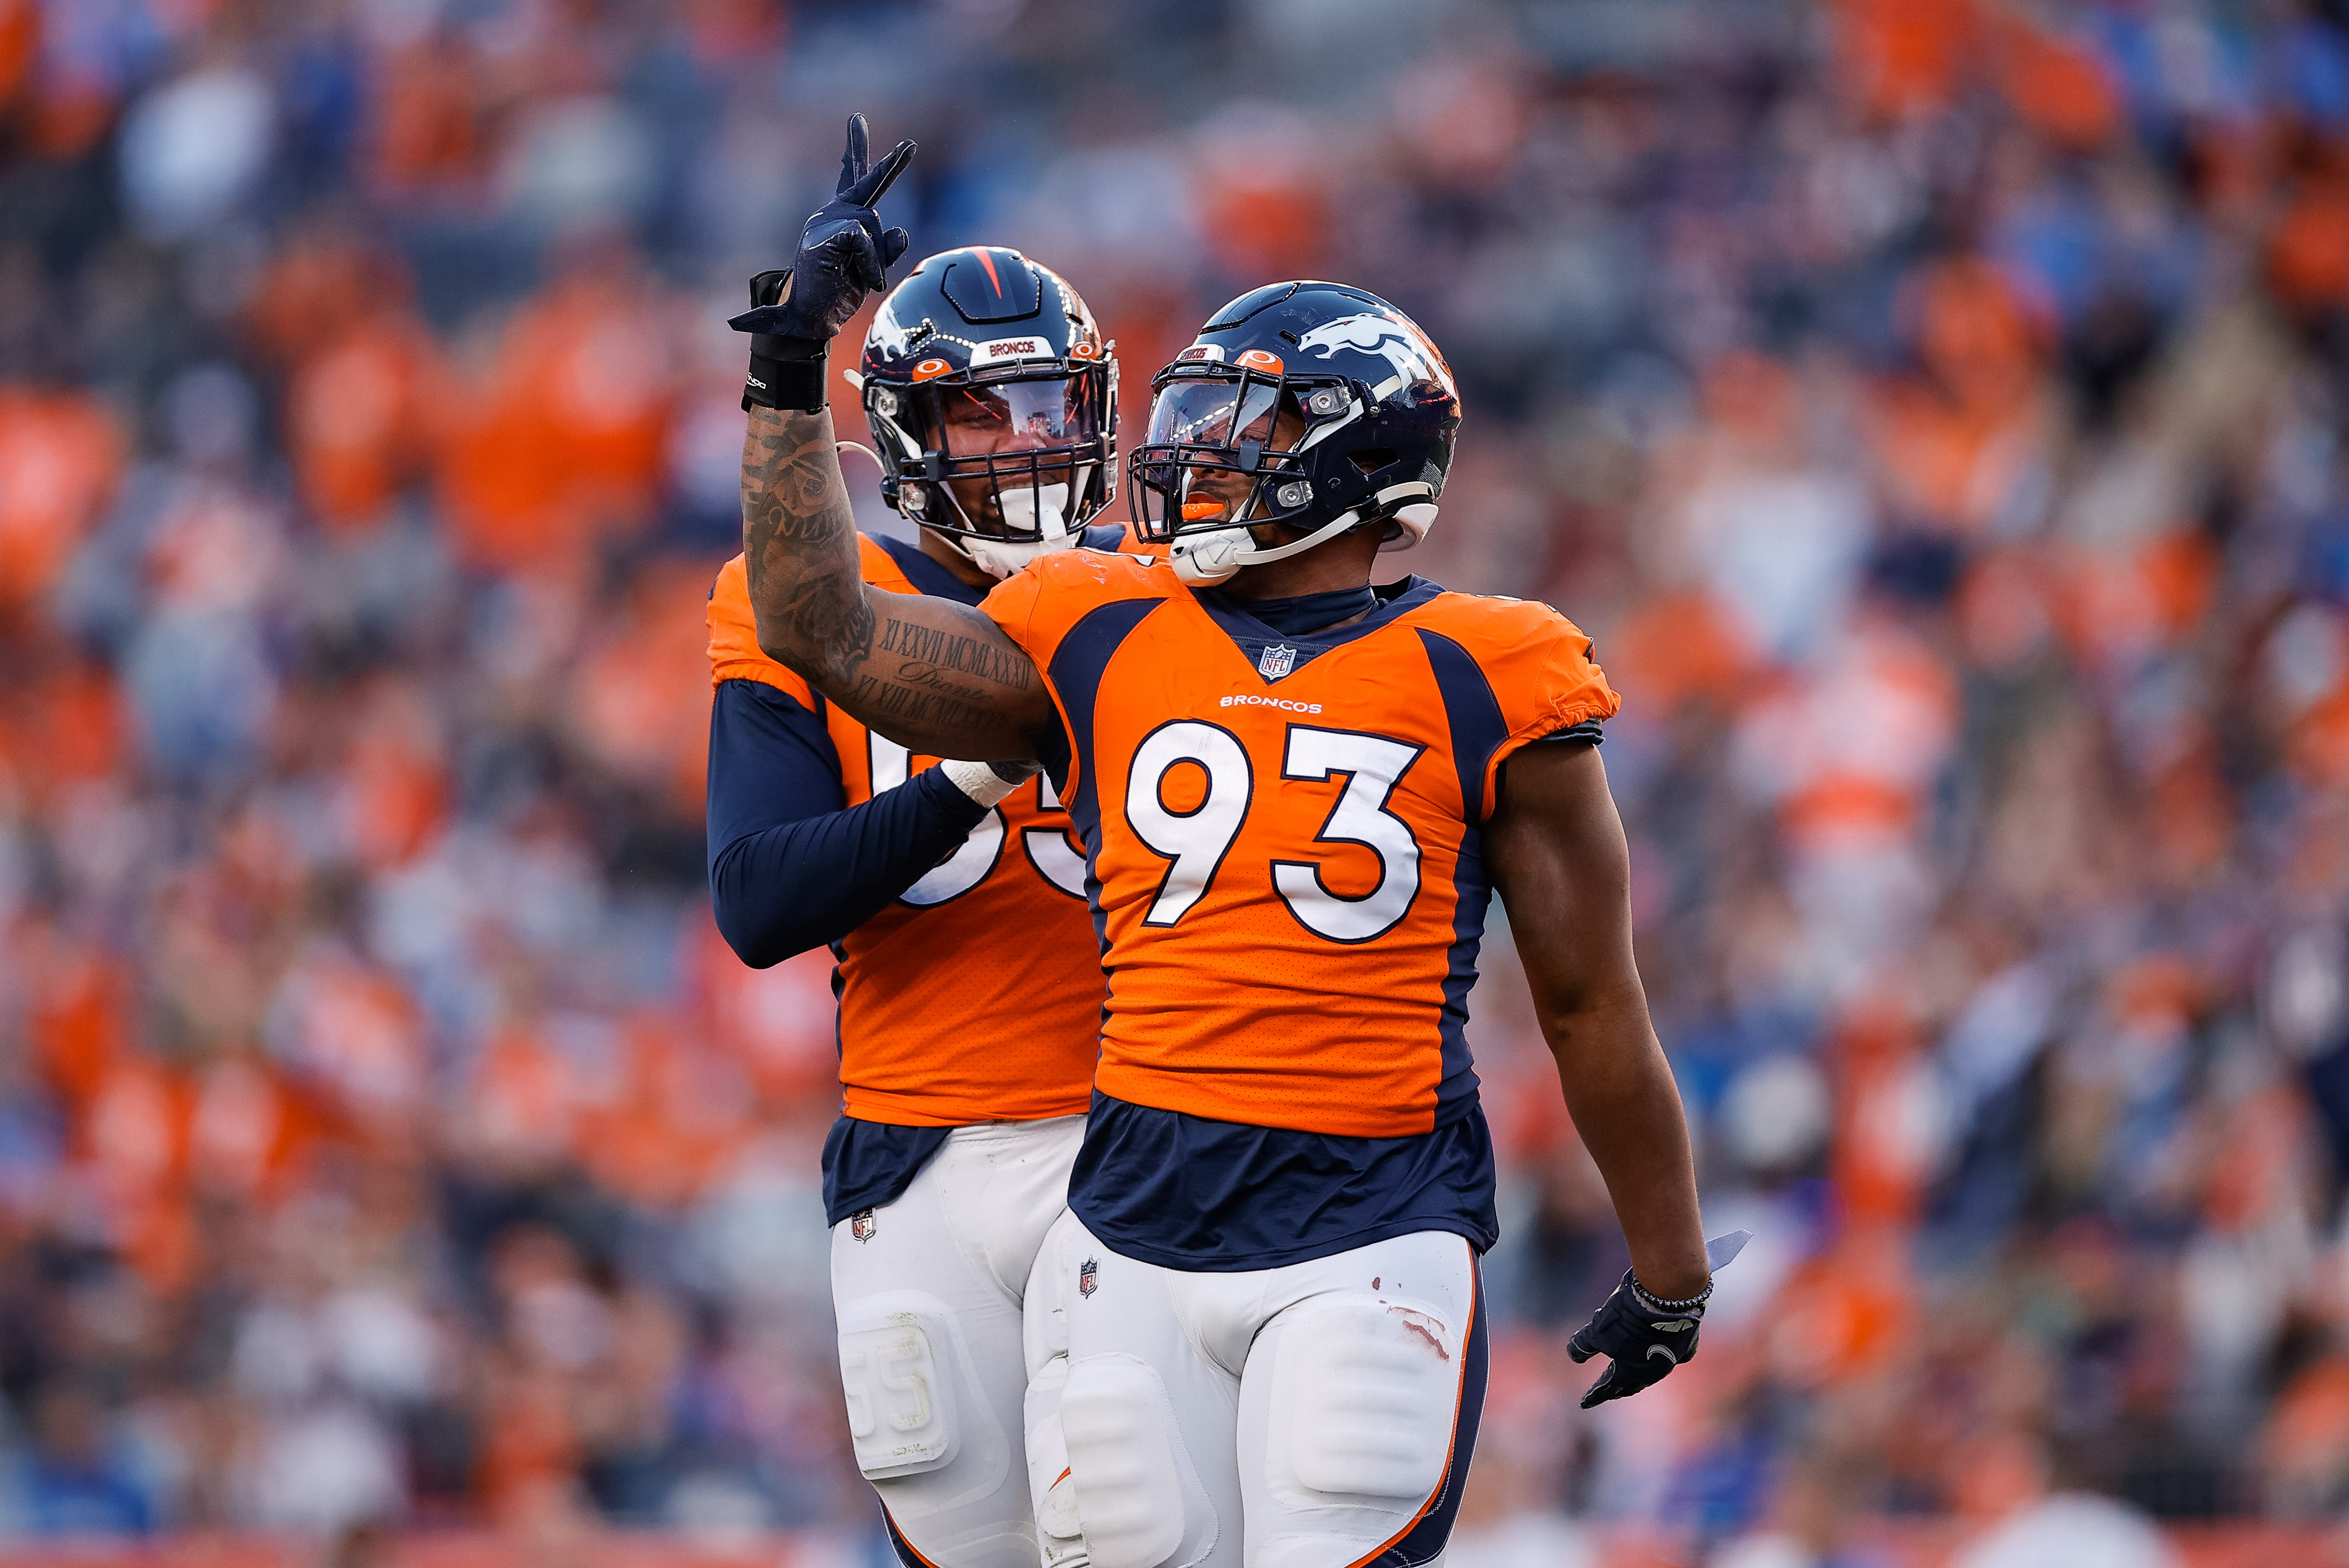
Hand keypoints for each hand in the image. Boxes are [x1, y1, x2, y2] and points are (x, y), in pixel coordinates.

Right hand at [731, 114, 914, 343]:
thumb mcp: (871, 268)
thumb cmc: (838, 293)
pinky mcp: (825, 235)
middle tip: (911, 144)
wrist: (810, 318)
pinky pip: (864, 240)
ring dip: (877, 260)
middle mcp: (832, 214)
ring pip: (874, 226)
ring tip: (864, 280)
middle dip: (891, 164)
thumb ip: (887, 248)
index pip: (853, 179)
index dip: (856, 150)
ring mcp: (826, 222)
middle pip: (867, 182)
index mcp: (839, 218)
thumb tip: (902, 229)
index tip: (857, 119)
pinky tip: (862, 280)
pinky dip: (870, 264)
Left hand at [1565, 1269, 1705, 1407]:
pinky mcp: (1686, 1341)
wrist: (1666, 1293)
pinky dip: (1664, 1355)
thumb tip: (1573, 1355)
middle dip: (1617, 1388)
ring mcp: (1673, 1357)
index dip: (1595, 1395)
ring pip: (1653, 1370)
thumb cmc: (1628, 1314)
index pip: (1609, 1389)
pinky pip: (1673, 1354)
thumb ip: (1583, 1345)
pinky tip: (1660, 1352)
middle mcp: (1654, 1371)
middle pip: (1632, 1384)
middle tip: (1605, 1390)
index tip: (1585, 1402)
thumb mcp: (1597, 1330)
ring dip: (1639, 1371)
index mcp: (1631, 1373)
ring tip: (1628, 1369)